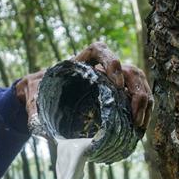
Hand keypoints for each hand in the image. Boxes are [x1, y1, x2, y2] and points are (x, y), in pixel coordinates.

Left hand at [16, 41, 152, 129]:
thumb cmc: (42, 91)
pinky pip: (140, 96)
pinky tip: (139, 128)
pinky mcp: (122, 91)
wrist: (47, 94)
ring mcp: (116, 77)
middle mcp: (103, 65)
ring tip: (139, 126)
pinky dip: (143, 110)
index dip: (112, 64)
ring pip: (139, 83)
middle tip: (134, 117)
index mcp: (82, 59)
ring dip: (144, 104)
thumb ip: (34, 107)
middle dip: (136, 92)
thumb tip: (37, 127)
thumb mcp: (34, 95)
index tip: (115, 85)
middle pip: (129, 69)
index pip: (101, 50)